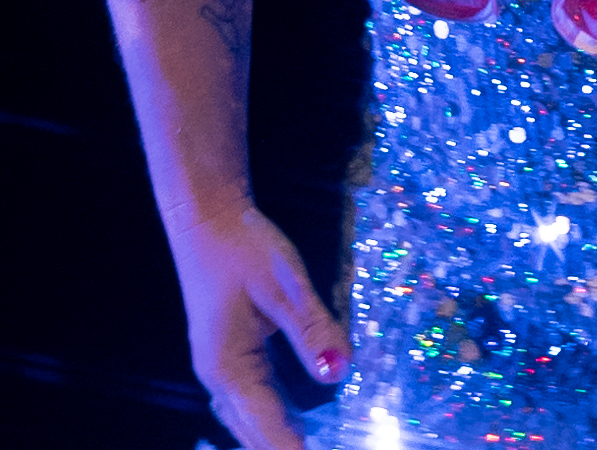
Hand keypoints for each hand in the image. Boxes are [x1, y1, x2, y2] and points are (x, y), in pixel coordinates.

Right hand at [167, 195, 349, 449]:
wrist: (207, 219)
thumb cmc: (245, 247)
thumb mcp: (285, 284)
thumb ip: (312, 328)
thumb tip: (339, 373)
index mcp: (230, 367)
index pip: (267, 426)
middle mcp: (219, 377)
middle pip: (254, 433)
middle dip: (283, 448)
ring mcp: (219, 369)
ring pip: (247, 422)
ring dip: (275, 439)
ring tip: (304, 448)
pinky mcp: (226, 356)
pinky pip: (247, 403)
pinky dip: (267, 421)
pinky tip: (287, 426)